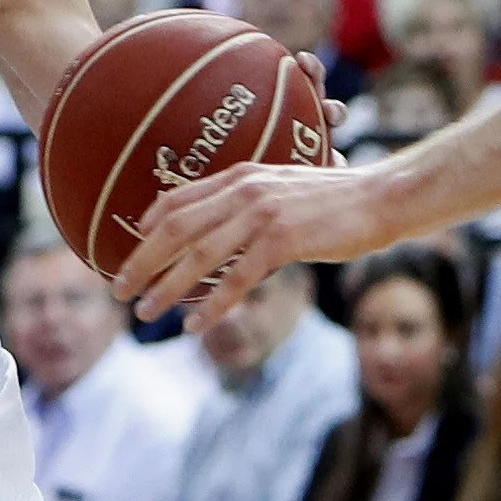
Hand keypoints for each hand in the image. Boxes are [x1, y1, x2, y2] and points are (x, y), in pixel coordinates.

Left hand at [117, 159, 390, 325]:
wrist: (382, 198)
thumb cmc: (337, 199)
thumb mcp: (286, 191)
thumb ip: (252, 203)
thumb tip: (228, 227)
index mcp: (241, 175)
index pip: (179, 198)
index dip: (148, 225)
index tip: (130, 248)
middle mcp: (244, 190)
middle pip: (175, 228)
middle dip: (141, 261)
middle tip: (118, 289)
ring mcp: (262, 215)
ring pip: (198, 256)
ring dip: (166, 288)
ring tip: (145, 313)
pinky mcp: (282, 241)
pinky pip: (236, 279)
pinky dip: (212, 305)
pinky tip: (194, 325)